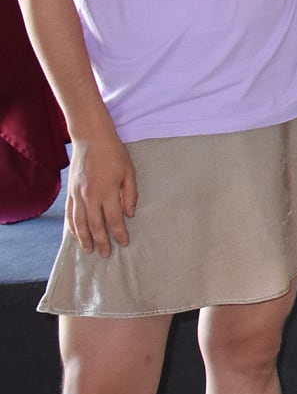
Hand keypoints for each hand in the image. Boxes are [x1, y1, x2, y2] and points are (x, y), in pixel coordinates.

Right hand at [65, 130, 137, 256]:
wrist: (91, 139)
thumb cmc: (114, 154)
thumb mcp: (129, 172)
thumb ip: (130, 194)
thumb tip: (130, 214)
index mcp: (107, 192)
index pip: (114, 219)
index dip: (119, 233)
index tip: (124, 243)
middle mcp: (90, 196)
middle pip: (95, 225)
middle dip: (102, 241)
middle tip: (106, 254)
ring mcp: (77, 195)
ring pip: (79, 223)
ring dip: (84, 238)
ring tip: (89, 250)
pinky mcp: (70, 192)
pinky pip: (70, 214)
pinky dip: (72, 226)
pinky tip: (76, 234)